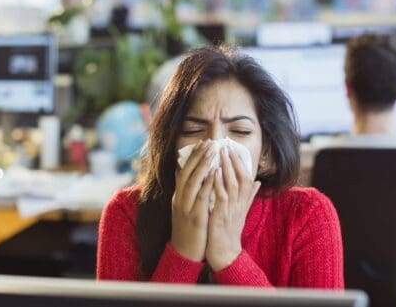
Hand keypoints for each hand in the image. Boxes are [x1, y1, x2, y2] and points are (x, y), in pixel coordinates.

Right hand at [171, 140, 215, 261]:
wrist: (184, 253)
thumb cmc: (189, 230)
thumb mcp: (185, 208)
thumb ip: (187, 191)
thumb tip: (185, 173)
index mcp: (179, 196)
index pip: (184, 171)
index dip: (193, 156)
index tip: (202, 142)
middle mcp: (180, 199)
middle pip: (187, 172)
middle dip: (198, 155)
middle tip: (209, 141)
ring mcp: (186, 207)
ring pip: (193, 181)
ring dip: (203, 164)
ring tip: (212, 150)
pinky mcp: (194, 216)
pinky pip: (201, 196)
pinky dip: (208, 182)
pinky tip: (215, 172)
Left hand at [206, 145, 260, 271]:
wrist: (224, 254)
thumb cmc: (230, 232)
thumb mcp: (242, 211)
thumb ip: (248, 196)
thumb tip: (258, 181)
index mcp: (243, 201)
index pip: (245, 176)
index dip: (240, 162)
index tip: (233, 147)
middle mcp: (239, 203)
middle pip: (241, 177)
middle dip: (234, 160)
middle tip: (226, 144)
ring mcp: (231, 209)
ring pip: (232, 184)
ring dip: (227, 167)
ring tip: (221, 152)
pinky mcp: (222, 216)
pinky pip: (221, 197)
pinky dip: (219, 183)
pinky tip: (214, 172)